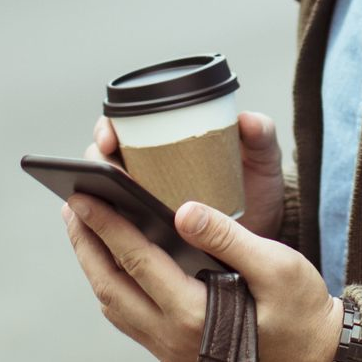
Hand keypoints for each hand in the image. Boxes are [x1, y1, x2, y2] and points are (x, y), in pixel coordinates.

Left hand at [62, 188, 338, 361]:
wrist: (318, 356)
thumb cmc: (302, 309)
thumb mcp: (277, 265)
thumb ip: (228, 237)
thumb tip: (183, 210)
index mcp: (196, 318)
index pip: (138, 263)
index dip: (108, 226)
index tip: (84, 195)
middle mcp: (174, 341)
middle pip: (111, 287)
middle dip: (87, 244)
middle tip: (71, 205)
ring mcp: (170, 353)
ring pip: (115, 307)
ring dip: (95, 266)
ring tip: (84, 227)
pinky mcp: (174, 356)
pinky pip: (130, 320)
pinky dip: (114, 286)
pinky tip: (113, 261)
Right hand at [91, 109, 286, 238]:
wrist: (264, 236)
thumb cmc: (257, 190)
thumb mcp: (262, 162)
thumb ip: (261, 137)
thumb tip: (248, 120)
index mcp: (165, 143)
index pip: (121, 127)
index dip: (106, 129)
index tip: (110, 138)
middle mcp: (147, 171)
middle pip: (104, 161)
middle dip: (97, 165)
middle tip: (111, 175)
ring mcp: (143, 205)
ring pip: (105, 198)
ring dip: (98, 201)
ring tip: (107, 207)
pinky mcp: (146, 236)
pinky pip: (118, 233)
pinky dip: (110, 235)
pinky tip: (115, 241)